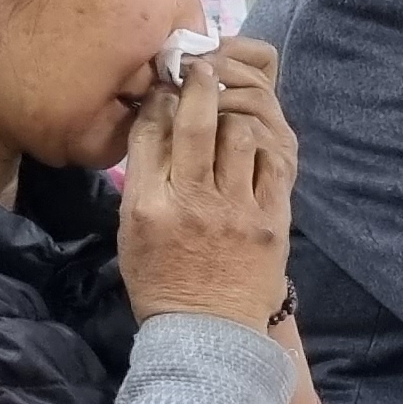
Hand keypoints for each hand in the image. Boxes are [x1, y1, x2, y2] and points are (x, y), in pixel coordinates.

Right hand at [121, 36, 295, 327]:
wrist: (208, 334)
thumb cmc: (163, 282)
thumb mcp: (131, 234)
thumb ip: (141, 183)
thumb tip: (156, 129)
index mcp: (147, 206)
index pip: (150, 134)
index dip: (160, 102)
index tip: (166, 89)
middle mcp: (190, 202)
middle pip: (195, 124)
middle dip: (199, 86)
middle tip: (201, 69)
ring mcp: (234, 211)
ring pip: (238, 136)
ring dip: (233, 117)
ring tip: (230, 114)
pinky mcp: (271, 222)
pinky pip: (271, 165)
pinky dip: (263, 146)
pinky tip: (255, 144)